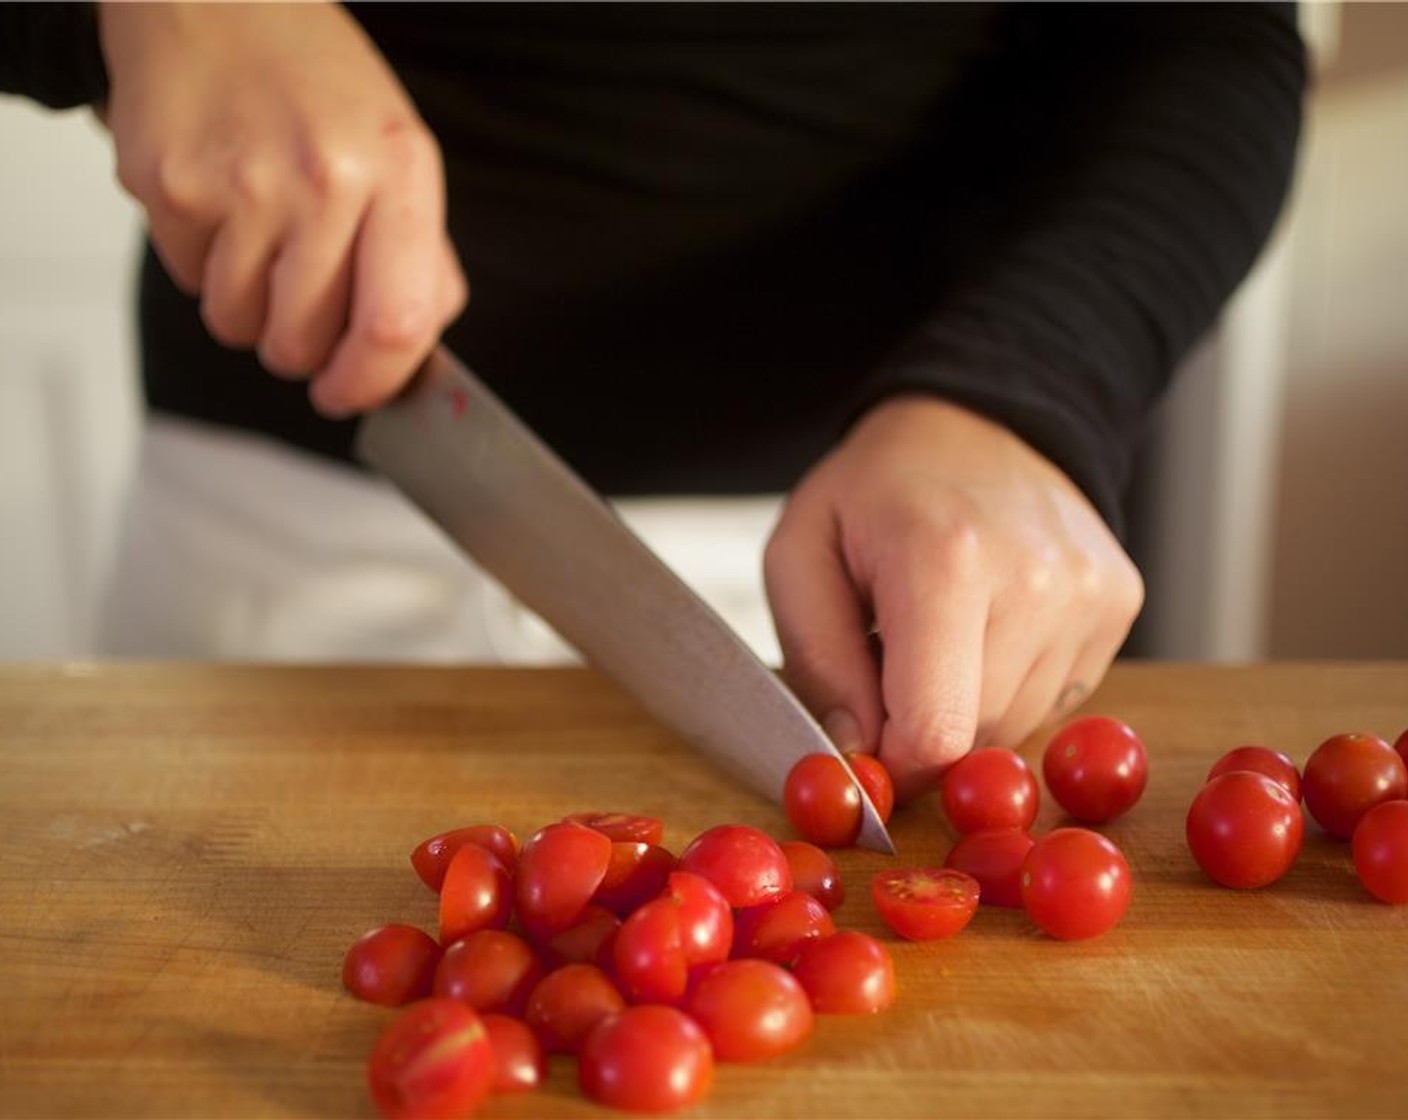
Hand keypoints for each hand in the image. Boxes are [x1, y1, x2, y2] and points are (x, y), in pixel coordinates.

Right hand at [98, 2, 467, 415]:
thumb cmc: (314, 84)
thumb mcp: (400, 154)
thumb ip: (421, 259)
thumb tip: (413, 357)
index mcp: (398, 172)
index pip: (396, 324)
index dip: (372, 383)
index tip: (350, 395)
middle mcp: (324, 178)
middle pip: (306, 341)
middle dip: (301, 350)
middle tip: (299, 311)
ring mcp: (241, 182)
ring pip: (240, 326)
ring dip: (248, 309)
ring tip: (260, 239)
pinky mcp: (169, 184)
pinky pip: (188, 282)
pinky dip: (203, 265)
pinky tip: (220, 207)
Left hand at [764, 396, 1143, 800]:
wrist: (975, 421)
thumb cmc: (873, 492)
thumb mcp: (800, 557)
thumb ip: (818, 664)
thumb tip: (856, 759)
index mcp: (946, 561)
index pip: (936, 731)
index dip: (893, 767)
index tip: (867, 755)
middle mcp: (1038, 579)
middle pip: (977, 737)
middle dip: (922, 732)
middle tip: (890, 672)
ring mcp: (1091, 591)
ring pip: (1018, 726)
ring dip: (967, 710)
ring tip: (940, 636)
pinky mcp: (1121, 601)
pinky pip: (1056, 698)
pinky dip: (1011, 685)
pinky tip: (986, 627)